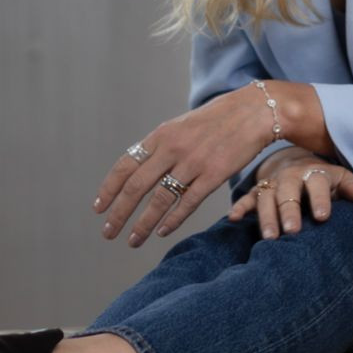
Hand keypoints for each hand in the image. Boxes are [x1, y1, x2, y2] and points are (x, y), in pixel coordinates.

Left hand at [91, 86, 273, 247]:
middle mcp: (172, 149)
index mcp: (161, 135)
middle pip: (136, 187)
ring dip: (143, 224)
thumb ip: (162, 146)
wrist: (254, 112)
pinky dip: (172, 220)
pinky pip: (187, 203)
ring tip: (133, 240)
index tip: (98, 207)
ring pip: (159, 200)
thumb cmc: (218, 119)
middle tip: (108, 232)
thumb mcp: (182, 125)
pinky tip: (162, 232)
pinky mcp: (214, 175)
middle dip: (119, 213)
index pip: (126, 165)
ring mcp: (193, 162)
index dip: (109, 188)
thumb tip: (142, 167)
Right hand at [226, 146, 352, 237]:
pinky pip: (247, 198)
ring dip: (267, 217)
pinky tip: (233, 218)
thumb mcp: (339, 177)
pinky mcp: (257, 191)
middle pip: (288, 193)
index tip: (323, 217)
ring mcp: (272, 184)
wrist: (295, 164)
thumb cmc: (321, 179)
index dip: (320, 199)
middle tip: (292, 231)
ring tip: (269, 237)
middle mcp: (290, 178)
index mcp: (313, 173)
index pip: (317, 184)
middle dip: (290, 211)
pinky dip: (240, 207)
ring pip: (267, 199)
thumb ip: (350, 186)